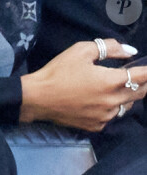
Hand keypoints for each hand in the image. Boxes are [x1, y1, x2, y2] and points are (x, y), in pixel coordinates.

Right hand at [20, 39, 146, 130]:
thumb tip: (130, 51)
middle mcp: (111, 102)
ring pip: (126, 107)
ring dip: (128, 97)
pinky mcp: (94, 126)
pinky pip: (112, 118)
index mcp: (111, 82)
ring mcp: (103, 117)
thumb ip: (111, 48)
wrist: (38, 99)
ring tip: (122, 89)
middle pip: (139, 93)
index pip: (142, 76)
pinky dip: (113, 110)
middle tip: (139, 77)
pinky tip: (105, 103)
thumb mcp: (83, 50)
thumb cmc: (58, 72)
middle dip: (143, 83)